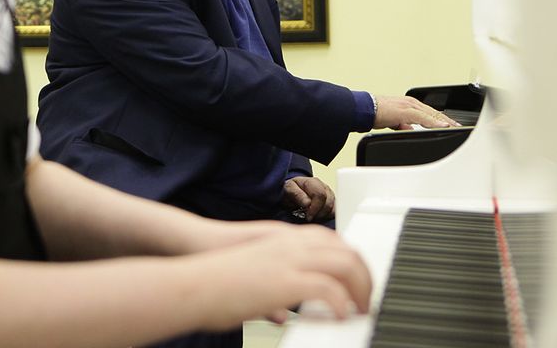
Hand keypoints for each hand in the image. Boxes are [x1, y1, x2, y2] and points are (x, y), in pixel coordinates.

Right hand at [207, 223, 370, 325]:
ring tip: (359, 309)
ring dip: (360, 287)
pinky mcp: (284, 281)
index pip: (331, 240)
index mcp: (281, 241)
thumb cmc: (213, 281)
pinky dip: (340, 303)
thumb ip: (271, 295)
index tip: (356, 283)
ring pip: (345, 263)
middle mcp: (289, 245)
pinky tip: (338, 317)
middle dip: (363, 275)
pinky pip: (327, 288)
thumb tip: (282, 314)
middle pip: (345, 250)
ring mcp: (288, 260)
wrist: (191, 279)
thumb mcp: (250, 282)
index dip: (350, 260)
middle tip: (365, 300)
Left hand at [282, 177, 334, 222]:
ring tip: (312, 216)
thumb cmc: (291, 190)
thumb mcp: (289, 189)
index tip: (308, 216)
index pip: (320, 195)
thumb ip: (297, 195)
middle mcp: (324, 187)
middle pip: (328, 203)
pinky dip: (327, 216)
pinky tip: (318, 216)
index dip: (315, 208)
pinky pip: (335, 211)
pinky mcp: (332, 201)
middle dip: (319, 213)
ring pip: (333, 208)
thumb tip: (307, 203)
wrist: (293, 190)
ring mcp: (330, 194)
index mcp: (313, 182)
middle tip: (309, 217)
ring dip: (323, 215)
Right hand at [373, 95, 460, 129]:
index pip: (430, 112)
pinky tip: (442, 126)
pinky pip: (423, 117)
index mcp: (409, 105)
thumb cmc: (375, 113)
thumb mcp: (393, 121)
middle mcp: (411, 103)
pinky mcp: (406, 111)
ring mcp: (409, 106)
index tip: (450, 124)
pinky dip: (434, 122)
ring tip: (454, 127)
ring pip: (432, 113)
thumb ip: (403, 124)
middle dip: (447, 120)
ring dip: (444, 121)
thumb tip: (410, 129)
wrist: (364, 109)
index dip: (441, 119)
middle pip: (434, 112)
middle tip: (459, 126)